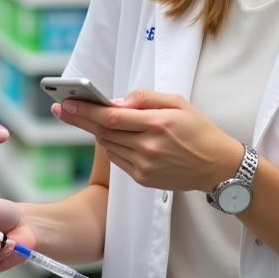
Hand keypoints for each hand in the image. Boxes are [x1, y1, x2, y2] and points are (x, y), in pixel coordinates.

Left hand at [52, 90, 242, 192]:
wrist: (217, 166)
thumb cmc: (197, 129)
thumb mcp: (176, 102)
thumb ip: (144, 98)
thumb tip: (113, 101)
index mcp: (157, 125)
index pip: (111, 116)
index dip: (85, 110)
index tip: (65, 103)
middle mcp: (148, 147)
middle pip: (103, 131)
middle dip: (79, 119)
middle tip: (61, 109)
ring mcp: (145, 166)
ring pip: (108, 145)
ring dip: (96, 131)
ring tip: (87, 118)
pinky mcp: (143, 179)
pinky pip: (117, 159)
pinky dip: (110, 145)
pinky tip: (111, 136)